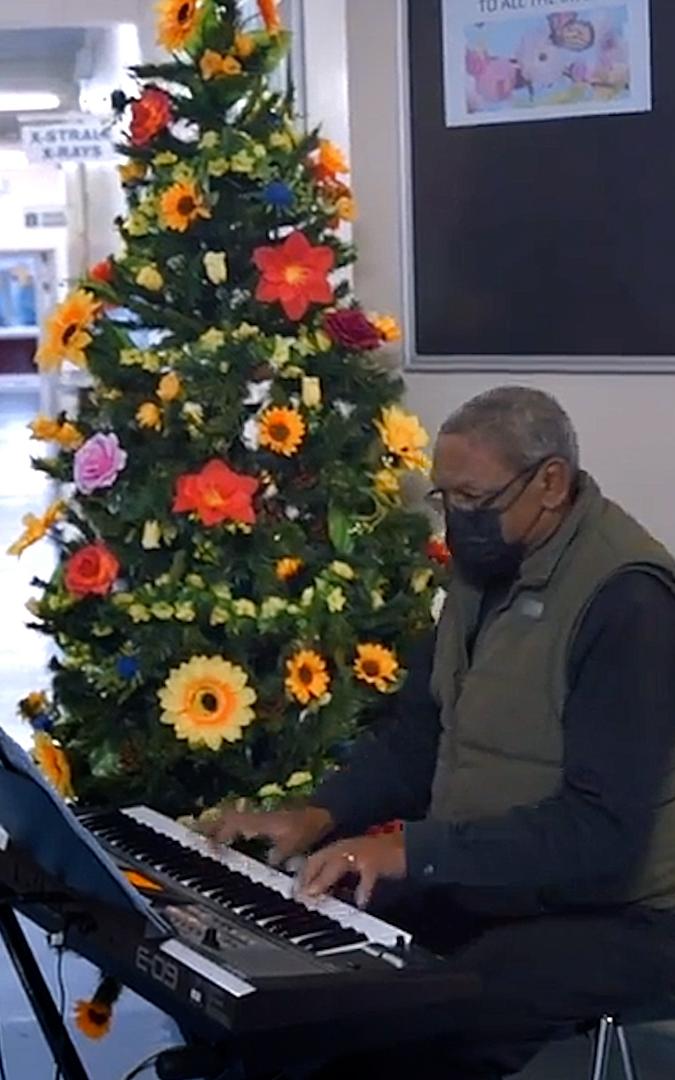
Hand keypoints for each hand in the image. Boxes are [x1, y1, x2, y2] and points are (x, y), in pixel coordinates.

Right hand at [198, 805, 334, 864]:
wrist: (319, 814)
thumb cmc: (307, 827)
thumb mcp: (294, 843)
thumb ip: (279, 853)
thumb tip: (268, 862)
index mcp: (259, 822)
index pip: (231, 824)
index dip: (217, 835)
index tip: (208, 848)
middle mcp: (254, 818)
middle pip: (223, 819)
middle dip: (205, 827)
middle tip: (189, 836)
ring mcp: (256, 819)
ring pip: (228, 820)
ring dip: (212, 827)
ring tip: (197, 836)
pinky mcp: (260, 823)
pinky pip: (236, 823)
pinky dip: (224, 829)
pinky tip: (221, 840)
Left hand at [298, 833, 405, 909]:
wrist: (410, 847)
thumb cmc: (383, 858)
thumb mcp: (357, 866)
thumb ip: (340, 877)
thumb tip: (320, 894)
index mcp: (342, 849)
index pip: (314, 859)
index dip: (301, 875)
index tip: (293, 892)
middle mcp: (348, 848)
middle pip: (319, 859)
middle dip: (306, 877)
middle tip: (298, 896)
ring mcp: (362, 853)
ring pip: (337, 864)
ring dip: (323, 880)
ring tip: (314, 894)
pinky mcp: (377, 861)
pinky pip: (367, 876)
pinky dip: (363, 890)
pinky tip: (360, 901)